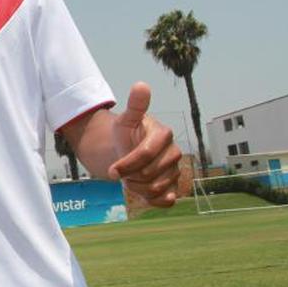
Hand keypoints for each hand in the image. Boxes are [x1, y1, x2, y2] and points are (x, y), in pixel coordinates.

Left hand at [108, 82, 182, 206]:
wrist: (126, 152)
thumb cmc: (125, 135)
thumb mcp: (125, 120)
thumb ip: (135, 106)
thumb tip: (141, 85)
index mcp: (164, 135)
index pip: (145, 155)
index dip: (126, 164)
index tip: (111, 171)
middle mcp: (174, 153)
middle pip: (150, 174)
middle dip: (131, 176)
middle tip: (120, 172)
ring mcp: (175, 170)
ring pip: (157, 188)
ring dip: (137, 188)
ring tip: (129, 179)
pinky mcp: (174, 186)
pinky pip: (168, 200)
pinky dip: (154, 201)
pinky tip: (143, 195)